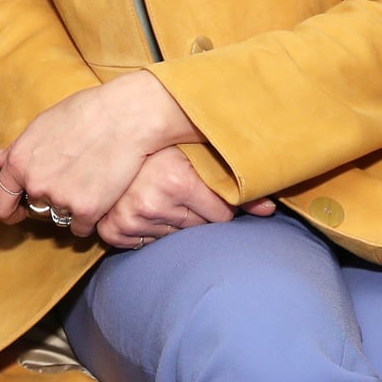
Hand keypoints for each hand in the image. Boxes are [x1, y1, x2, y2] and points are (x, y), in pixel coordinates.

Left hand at [0, 73, 198, 239]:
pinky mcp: (87, 210)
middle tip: (70, 181)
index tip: (19, 211)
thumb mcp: (42, 124)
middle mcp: (36, 183)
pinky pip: (82, 227)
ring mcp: (61, 199)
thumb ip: (17, 148)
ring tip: (88, 182)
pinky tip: (100, 195)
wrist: (127, 116)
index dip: (8, 211)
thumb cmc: (87, 112)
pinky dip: (90, 218)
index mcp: (20, 161)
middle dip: (48, 201)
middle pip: (36, 209)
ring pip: (60, 218)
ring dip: (70, 209)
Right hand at [95, 148, 276, 248]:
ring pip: (175, 238)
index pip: (222, 216)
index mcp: (177, 178)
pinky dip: (149, 231)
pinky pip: (148, 244)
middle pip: (198, 228)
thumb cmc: (161, 145)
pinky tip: (145, 209)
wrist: (111, 137)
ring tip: (160, 196)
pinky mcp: (114, 230)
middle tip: (179, 191)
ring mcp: (131, 217)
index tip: (204, 188)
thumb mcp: (198, 156)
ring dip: (172, 223)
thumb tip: (270, 210)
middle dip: (194, 214)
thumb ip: (237, 185)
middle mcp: (153, 200)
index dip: (218, 205)